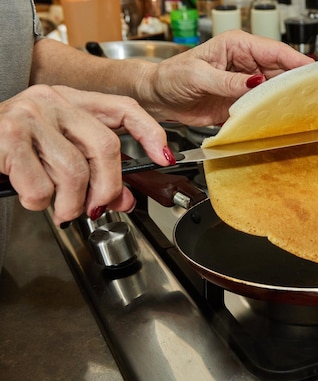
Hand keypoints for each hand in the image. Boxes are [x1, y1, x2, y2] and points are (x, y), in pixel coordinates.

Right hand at [0, 85, 170, 224]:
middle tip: (97, 207)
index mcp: (71, 101)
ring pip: (74, 171)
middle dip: (108, 188)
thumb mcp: (58, 153)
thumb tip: (124, 199)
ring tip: (58, 206)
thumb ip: (94, 171)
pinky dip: (40, 202)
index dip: (150, 133)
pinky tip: (31, 195)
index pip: (123, 108)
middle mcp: (52, 100)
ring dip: (70, 203)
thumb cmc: (13, 150)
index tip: (165, 157)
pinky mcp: (5, 136)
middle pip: (106, 148)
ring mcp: (28, 115)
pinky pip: (40, 185)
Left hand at [137, 30, 313, 125]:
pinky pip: (261, 108)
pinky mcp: (240, 103)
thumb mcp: (199, 75)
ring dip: (284, 100)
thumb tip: (255, 82)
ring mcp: (244, 84)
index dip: (296, 61)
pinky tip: (279, 119)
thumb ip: (228, 81)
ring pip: (273, 91)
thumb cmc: (171, 76)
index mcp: (237, 45)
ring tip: (300, 109)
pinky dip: (270, 114)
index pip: (274, 50)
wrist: (158, 98)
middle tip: (312, 95)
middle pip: (280, 71)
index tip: (312, 71)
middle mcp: (245, 63)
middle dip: (295, 82)